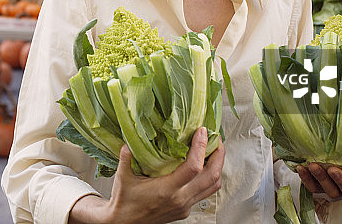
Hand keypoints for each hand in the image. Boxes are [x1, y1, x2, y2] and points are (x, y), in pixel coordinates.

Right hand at [69, 127, 224, 223]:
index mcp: (166, 190)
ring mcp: (185, 206)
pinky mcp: (185, 209)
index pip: (193, 168)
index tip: (201, 131)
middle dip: (219, 155)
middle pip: (212, 176)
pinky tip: (203, 166)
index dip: (201, 147)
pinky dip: (210, 177)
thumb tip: (129, 139)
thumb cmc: (124, 202)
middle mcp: (180, 199)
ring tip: (214, 149)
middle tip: (216, 137)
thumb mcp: (122, 177)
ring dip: (218, 166)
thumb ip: (126, 157)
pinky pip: (205, 192)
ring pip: (213, 186)